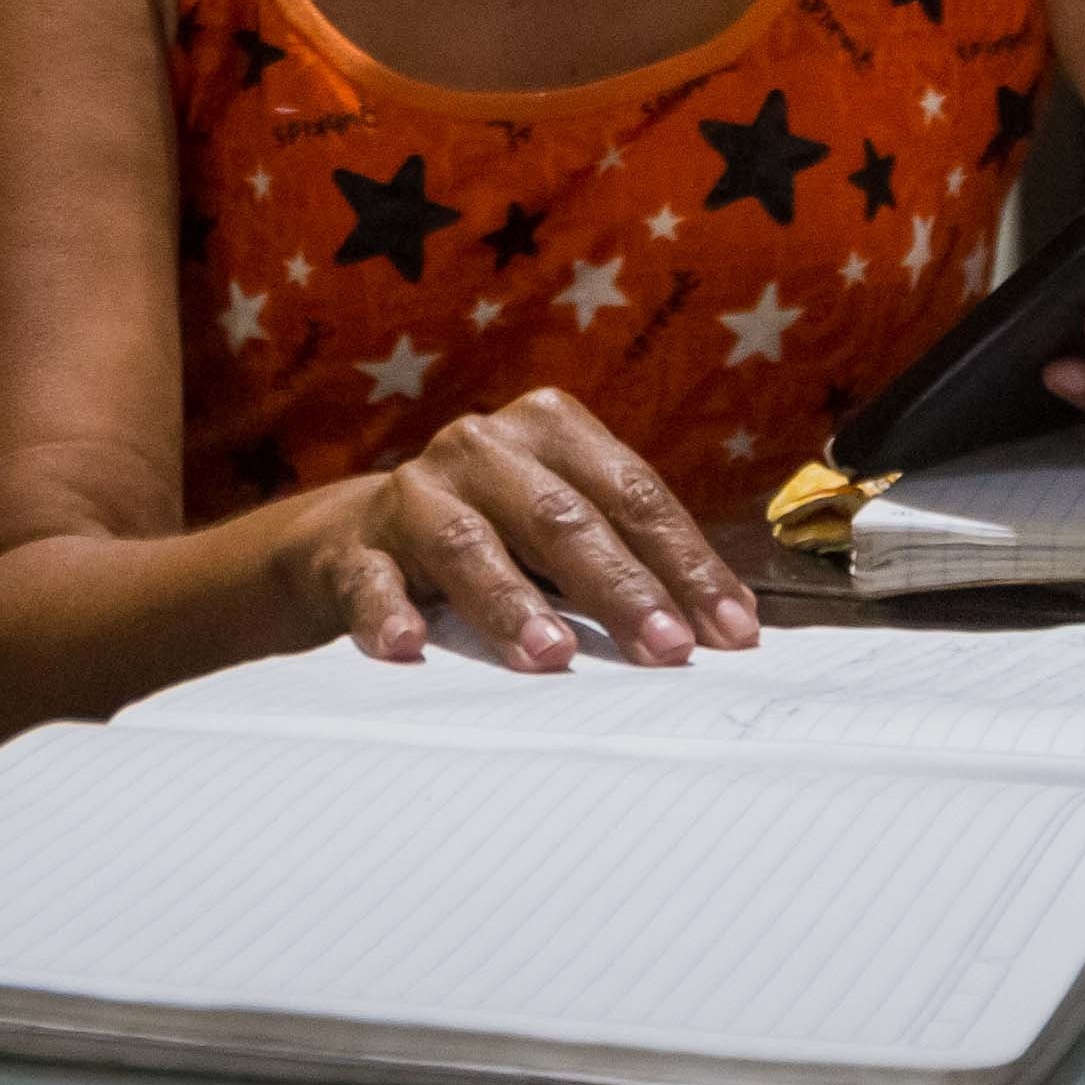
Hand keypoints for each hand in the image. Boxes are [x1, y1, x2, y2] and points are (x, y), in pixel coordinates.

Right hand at [292, 388, 766, 670]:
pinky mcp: (354, 547)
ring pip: (469, 545)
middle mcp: (482, 448)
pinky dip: (389, 614)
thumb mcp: (562, 530)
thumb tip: (727, 631)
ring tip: (553, 655)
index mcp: (551, 429)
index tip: (731, 633)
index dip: (687, 565)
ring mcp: (414, 495)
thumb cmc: (496, 537)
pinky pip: (372, 580)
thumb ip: (633, 561)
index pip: (633, 495)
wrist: (356, 540)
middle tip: (665, 650)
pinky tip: (407, 648)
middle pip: (562, 517)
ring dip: (512, 603)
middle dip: (620, 587)